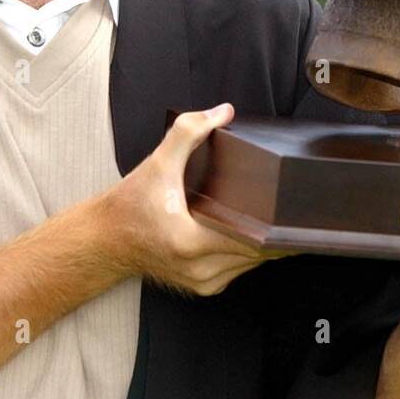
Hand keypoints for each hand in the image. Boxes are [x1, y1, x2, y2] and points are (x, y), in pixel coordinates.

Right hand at [105, 102, 286, 295]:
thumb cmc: (129, 205)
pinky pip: (241, 269)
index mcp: (191, 242)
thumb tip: (223, 112)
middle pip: (261, 253)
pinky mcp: (205, 286)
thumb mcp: (157, 163)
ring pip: (254, 264)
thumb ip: (188, 132)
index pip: (253, 239)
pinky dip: (250, 251)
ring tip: (279, 215)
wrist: (105, 240)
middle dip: (277, 229)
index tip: (293, 206)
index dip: (277, 223)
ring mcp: (204, 282)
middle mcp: (201, 269)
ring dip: (267, 242)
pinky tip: (254, 231)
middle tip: (294, 204)